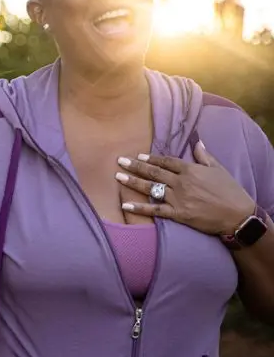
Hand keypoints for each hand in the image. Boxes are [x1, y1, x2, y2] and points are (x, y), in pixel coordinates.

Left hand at [115, 140, 255, 235]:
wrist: (238, 215)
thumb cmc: (230, 191)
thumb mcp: (218, 169)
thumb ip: (204, 155)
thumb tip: (196, 141)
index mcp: (191, 170)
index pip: (166, 161)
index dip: (151, 158)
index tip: (138, 155)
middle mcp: (182, 182)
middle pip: (154, 172)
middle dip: (135, 166)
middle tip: (119, 161)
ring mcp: (179, 198)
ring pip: (151, 188)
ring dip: (133, 182)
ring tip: (118, 177)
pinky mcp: (178, 214)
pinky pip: (155, 210)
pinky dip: (140, 207)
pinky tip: (125, 204)